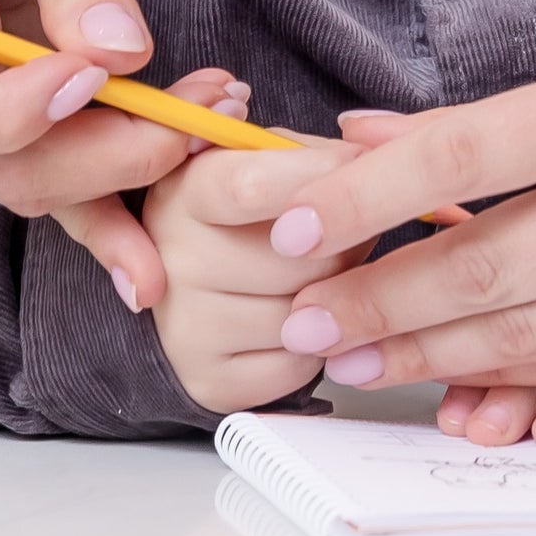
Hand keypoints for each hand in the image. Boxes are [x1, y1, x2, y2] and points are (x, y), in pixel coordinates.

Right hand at [0, 0, 186, 309]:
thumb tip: (122, 53)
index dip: (27, 105)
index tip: (107, 72)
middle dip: (105, 155)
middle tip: (200, 123)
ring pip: (28, 180)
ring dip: (121, 175)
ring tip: (212, 140)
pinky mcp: (2, 113)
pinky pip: (47, 173)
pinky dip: (102, 210)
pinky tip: (150, 263)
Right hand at [140, 133, 370, 414]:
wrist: (199, 283)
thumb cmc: (251, 210)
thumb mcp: (270, 158)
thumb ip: (312, 152)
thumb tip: (362, 160)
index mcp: (186, 190)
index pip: (251, 187)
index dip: (322, 178)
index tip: (361, 170)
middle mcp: (173, 261)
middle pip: (297, 259)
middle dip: (347, 244)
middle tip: (351, 235)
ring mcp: (184, 328)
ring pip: (304, 318)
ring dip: (339, 297)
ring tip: (327, 275)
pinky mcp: (208, 382)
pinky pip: (300, 368)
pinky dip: (320, 346)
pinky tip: (305, 318)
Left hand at [245, 33, 535, 423]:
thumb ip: (503, 121)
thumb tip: (367, 139)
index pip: (465, 155)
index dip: (364, 199)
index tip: (286, 224)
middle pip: (486, 271)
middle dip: (378, 304)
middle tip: (303, 322)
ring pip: (531, 342)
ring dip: (433, 360)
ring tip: (362, 362)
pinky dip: (531, 395)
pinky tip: (474, 402)